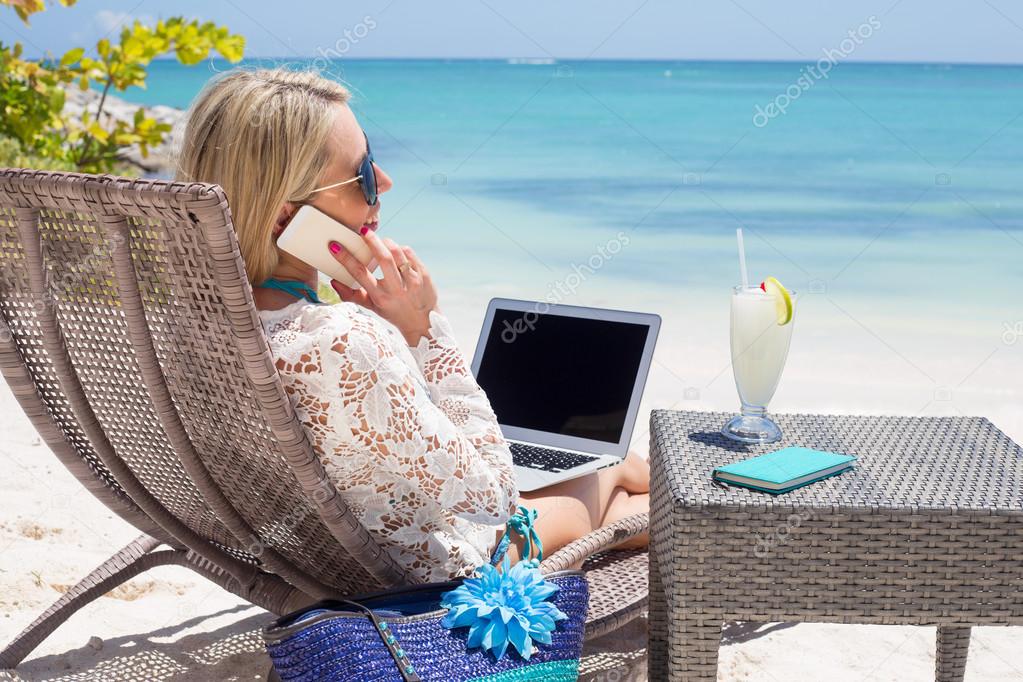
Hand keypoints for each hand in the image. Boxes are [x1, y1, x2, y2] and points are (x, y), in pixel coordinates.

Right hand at [328, 230, 438, 344]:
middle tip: (363, 231)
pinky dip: (399, 248)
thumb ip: (351, 295)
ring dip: (385, 242)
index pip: (360, 273)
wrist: (423, 321)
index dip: (345, 258)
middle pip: (383, 258)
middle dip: (371, 241)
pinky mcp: (424, 274)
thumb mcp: (372, 307)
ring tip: (379, 241)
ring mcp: (413, 281)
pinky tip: (394, 251)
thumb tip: (333, 281)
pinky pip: (409, 252)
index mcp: (380, 297)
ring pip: (398, 252)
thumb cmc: (393, 311)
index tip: (335, 246)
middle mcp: (397, 289)